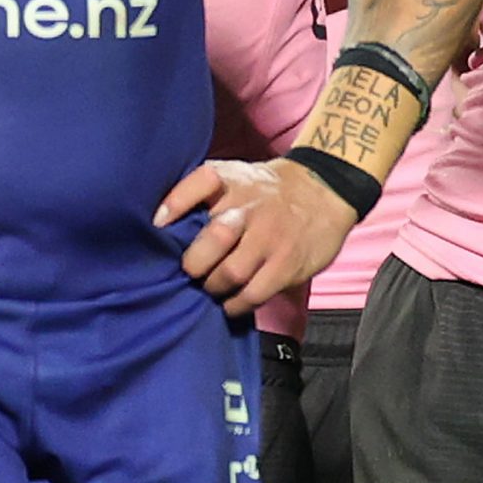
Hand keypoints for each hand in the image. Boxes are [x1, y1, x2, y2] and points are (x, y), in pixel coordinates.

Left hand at [155, 157, 359, 315]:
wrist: (324, 189)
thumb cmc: (267, 190)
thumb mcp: (237, 177)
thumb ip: (203, 195)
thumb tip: (161, 225)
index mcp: (234, 181)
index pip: (203, 181)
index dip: (176, 202)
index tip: (158, 224)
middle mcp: (251, 208)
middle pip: (215, 237)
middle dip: (194, 263)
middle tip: (190, 271)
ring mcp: (271, 238)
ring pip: (231, 273)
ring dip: (212, 287)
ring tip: (210, 287)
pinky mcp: (287, 265)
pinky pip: (253, 294)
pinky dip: (234, 305)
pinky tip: (229, 303)